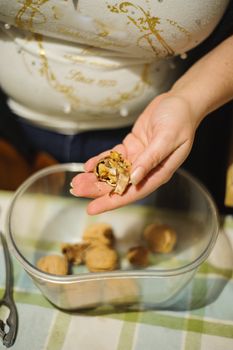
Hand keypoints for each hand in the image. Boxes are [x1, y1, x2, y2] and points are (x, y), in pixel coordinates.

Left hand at [71, 92, 198, 213]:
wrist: (180, 102)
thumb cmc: (179, 120)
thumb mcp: (167, 138)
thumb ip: (151, 158)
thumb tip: (134, 178)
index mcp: (159, 173)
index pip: (132, 192)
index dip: (111, 201)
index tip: (92, 208)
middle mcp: (147, 169)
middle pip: (119, 184)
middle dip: (97, 188)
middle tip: (76, 190)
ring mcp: (138, 159)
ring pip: (113, 172)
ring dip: (95, 177)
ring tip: (76, 181)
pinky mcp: (131, 148)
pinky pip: (113, 157)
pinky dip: (101, 161)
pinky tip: (88, 165)